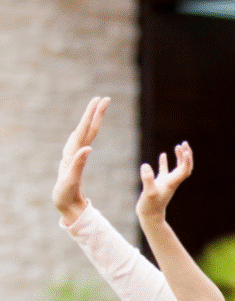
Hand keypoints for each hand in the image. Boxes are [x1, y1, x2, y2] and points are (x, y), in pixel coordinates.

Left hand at [53, 96, 109, 222]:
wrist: (63, 202)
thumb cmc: (65, 193)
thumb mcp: (71, 180)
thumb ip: (78, 163)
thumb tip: (88, 148)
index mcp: (72, 152)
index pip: (84, 130)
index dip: (92, 116)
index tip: (99, 103)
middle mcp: (73, 150)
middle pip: (86, 127)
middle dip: (95, 112)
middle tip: (104, 98)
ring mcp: (76, 153)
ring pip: (87, 131)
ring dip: (94, 119)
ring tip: (100, 106)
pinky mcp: (79, 158)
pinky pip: (86, 140)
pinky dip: (90, 130)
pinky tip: (90, 126)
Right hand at [137, 142, 193, 222]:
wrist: (149, 217)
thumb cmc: (150, 206)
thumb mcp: (148, 193)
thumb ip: (147, 180)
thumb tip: (145, 166)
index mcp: (172, 183)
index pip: (184, 170)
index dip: (187, 160)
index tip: (184, 149)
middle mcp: (172, 182)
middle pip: (185, 168)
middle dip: (187, 156)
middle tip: (185, 144)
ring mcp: (166, 183)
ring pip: (177, 168)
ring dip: (179, 157)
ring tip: (178, 146)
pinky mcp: (159, 184)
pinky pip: (164, 171)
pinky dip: (165, 162)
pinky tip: (163, 154)